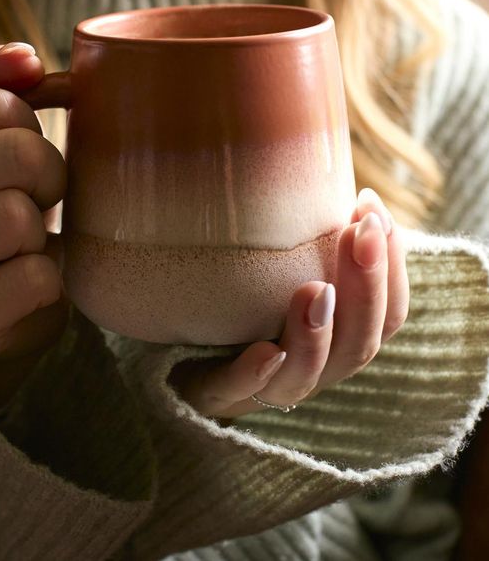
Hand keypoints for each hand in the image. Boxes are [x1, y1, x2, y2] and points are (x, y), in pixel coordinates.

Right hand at [0, 42, 67, 407]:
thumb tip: (24, 57)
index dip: (29, 126)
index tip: (18, 155)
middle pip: (11, 155)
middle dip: (47, 174)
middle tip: (37, 198)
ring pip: (17, 217)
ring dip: (41, 232)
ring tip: (25, 243)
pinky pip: (34, 279)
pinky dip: (49, 280)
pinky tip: (24, 283)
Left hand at [171, 188, 407, 418]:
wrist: (169, 361)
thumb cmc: (236, 308)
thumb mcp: (275, 270)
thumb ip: (305, 240)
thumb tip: (319, 166)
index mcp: (335, 341)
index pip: (385, 316)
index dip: (392, 266)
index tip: (371, 208)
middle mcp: (311, 369)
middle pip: (359, 343)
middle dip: (367, 286)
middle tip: (360, 231)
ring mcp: (264, 388)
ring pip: (309, 374)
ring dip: (317, 331)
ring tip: (316, 289)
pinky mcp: (215, 395)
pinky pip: (238, 392)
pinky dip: (256, 374)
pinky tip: (266, 351)